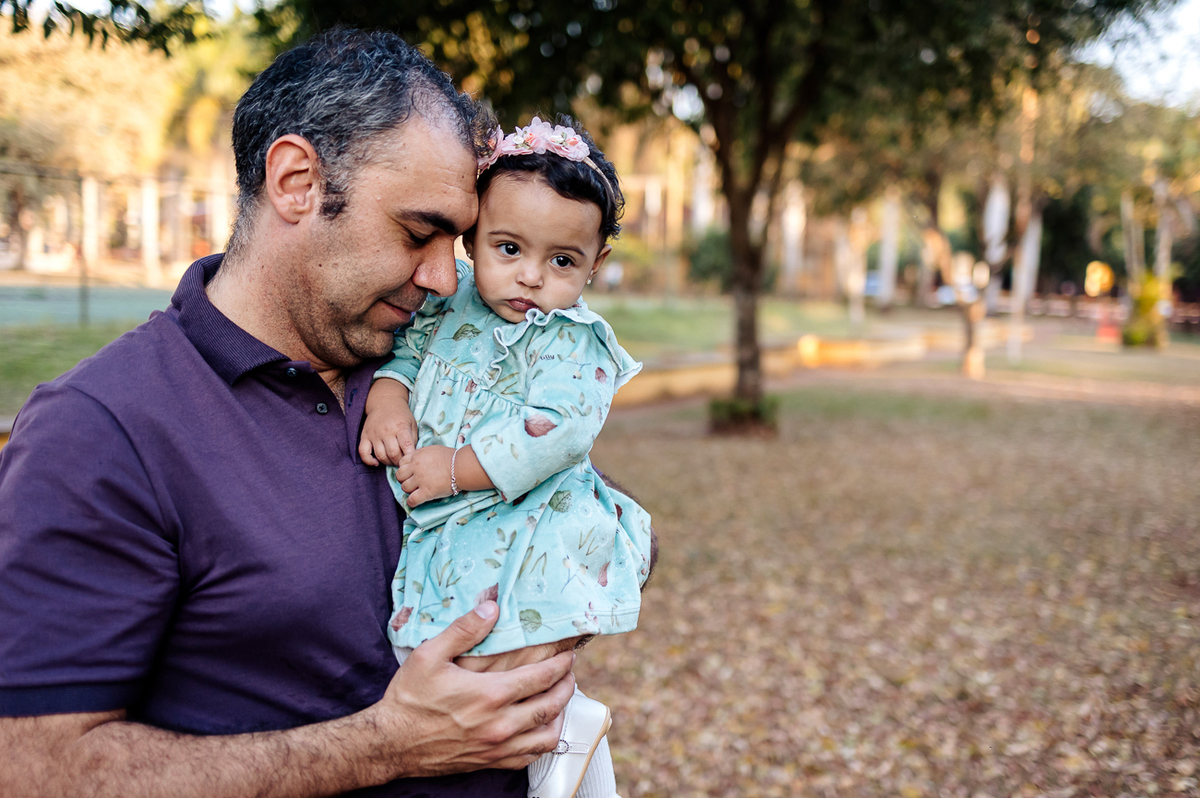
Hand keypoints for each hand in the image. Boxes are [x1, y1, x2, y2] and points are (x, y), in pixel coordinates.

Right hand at [360, 381, 417, 465]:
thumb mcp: (412, 423)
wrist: (384, 402)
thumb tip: (412, 455)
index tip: (411, 460)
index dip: (410, 456)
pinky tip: (376, 463)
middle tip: (402, 462)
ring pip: (380, 455)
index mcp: (400, 427)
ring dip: (388, 463)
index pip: (406, 446)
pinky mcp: (364, 436)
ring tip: (393, 461)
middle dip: (399, 461)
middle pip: (393, 454)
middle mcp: (386, 431)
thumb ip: (413, 439)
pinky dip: (368, 461)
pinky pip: (363, 452)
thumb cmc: (401, 415)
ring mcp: (374, 434)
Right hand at [371, 602, 574, 776]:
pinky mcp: (490, 762)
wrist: (391, 742)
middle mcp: (500, 723)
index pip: (541, 677)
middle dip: (566, 686)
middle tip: (569, 673)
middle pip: (551, 705)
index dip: (560, 664)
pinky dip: (543, 742)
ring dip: (560, 715)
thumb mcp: (430, 654)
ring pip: (547, 735)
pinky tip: (541, 729)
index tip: (568, 655)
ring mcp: (497, 747)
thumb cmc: (409, 698)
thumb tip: (491, 606)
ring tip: (559, 700)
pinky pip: (530, 757)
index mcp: (490, 694)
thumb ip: (464, 629)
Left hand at [395, 445, 454, 506]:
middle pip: (399, 476)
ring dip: (409, 490)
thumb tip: (417, 459)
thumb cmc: (452, 458)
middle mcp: (416, 467)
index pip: (401, 463)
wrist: (462, 467)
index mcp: (417, 455)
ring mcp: (420, 480)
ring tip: (416, 491)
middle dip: (404, 479)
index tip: (411, 473)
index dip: (405, 469)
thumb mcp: (433, 450)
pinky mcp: (427, 492)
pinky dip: (412, 502)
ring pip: (404, 488)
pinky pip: (412, 500)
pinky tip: (416, 501)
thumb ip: (422, 454)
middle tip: (412, 482)